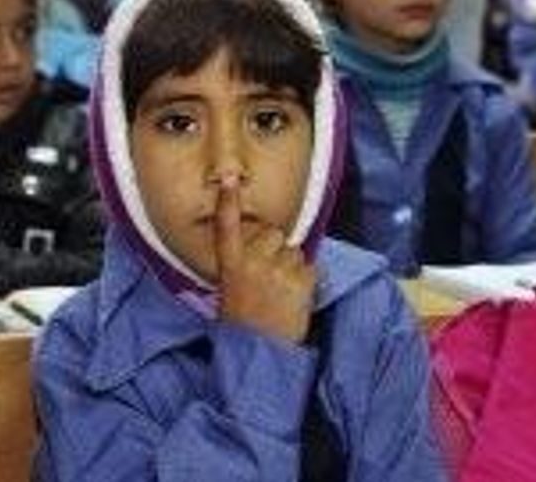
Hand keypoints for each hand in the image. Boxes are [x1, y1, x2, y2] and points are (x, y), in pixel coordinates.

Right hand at [214, 176, 315, 343]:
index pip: (226, 226)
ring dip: (292, 267)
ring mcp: (277, 272)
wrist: (259, 355)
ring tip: (281, 293)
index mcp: (229, 265)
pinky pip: (310, 268)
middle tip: (270, 276)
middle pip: (273, 234)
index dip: (228, 201)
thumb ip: (242, 265)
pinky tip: (294, 299)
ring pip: (294, 251)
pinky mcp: (300, 282)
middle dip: (275, 249)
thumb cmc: (243, 326)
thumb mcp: (229, 291)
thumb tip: (262, 248)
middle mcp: (251, 263)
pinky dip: (307, 281)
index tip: (230, 180)